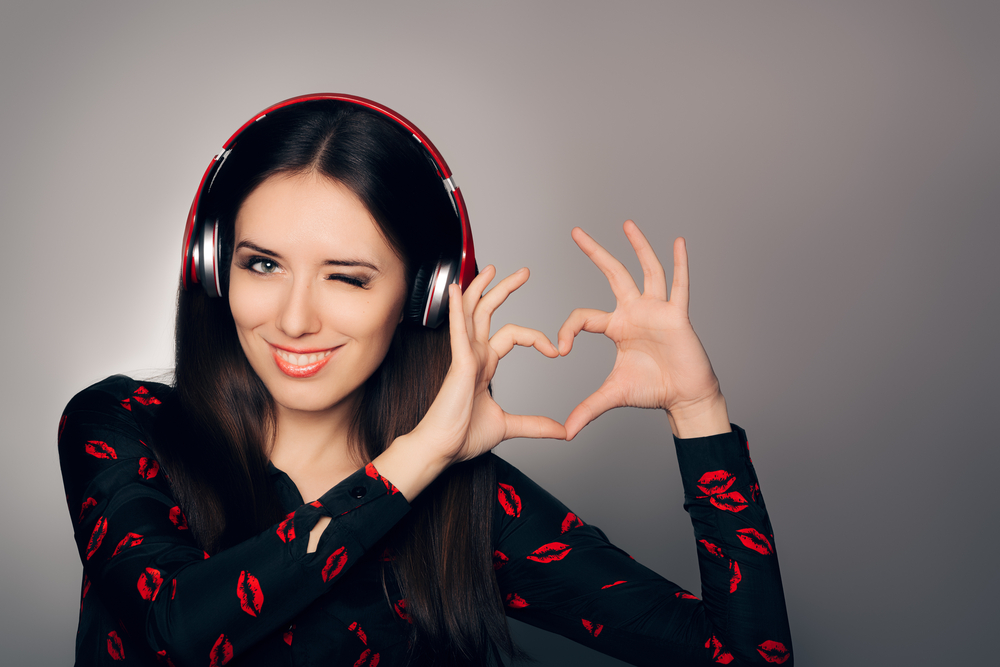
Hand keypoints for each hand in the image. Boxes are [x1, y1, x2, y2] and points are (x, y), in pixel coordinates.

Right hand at [414, 265, 566, 464]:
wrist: (442, 449)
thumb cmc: (463, 436)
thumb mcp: (508, 426)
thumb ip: (535, 425)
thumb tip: (562, 431)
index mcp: (484, 365)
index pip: (511, 335)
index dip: (535, 337)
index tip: (555, 350)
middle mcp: (474, 355)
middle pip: (488, 312)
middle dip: (504, 289)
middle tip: (523, 272)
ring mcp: (464, 356)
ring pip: (473, 312)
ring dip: (483, 288)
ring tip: (494, 268)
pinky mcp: (458, 363)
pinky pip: (458, 330)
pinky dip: (457, 308)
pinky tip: (456, 289)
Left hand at [559, 221, 729, 439]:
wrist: (684, 398)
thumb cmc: (652, 390)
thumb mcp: (612, 395)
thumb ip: (588, 408)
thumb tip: (566, 432)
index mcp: (616, 327)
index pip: (583, 316)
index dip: (566, 331)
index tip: (558, 351)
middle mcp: (635, 311)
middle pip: (613, 274)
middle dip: (594, 252)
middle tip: (576, 232)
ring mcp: (657, 309)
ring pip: (646, 270)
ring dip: (637, 247)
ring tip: (626, 224)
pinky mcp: (678, 314)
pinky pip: (680, 285)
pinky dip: (680, 263)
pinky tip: (678, 242)